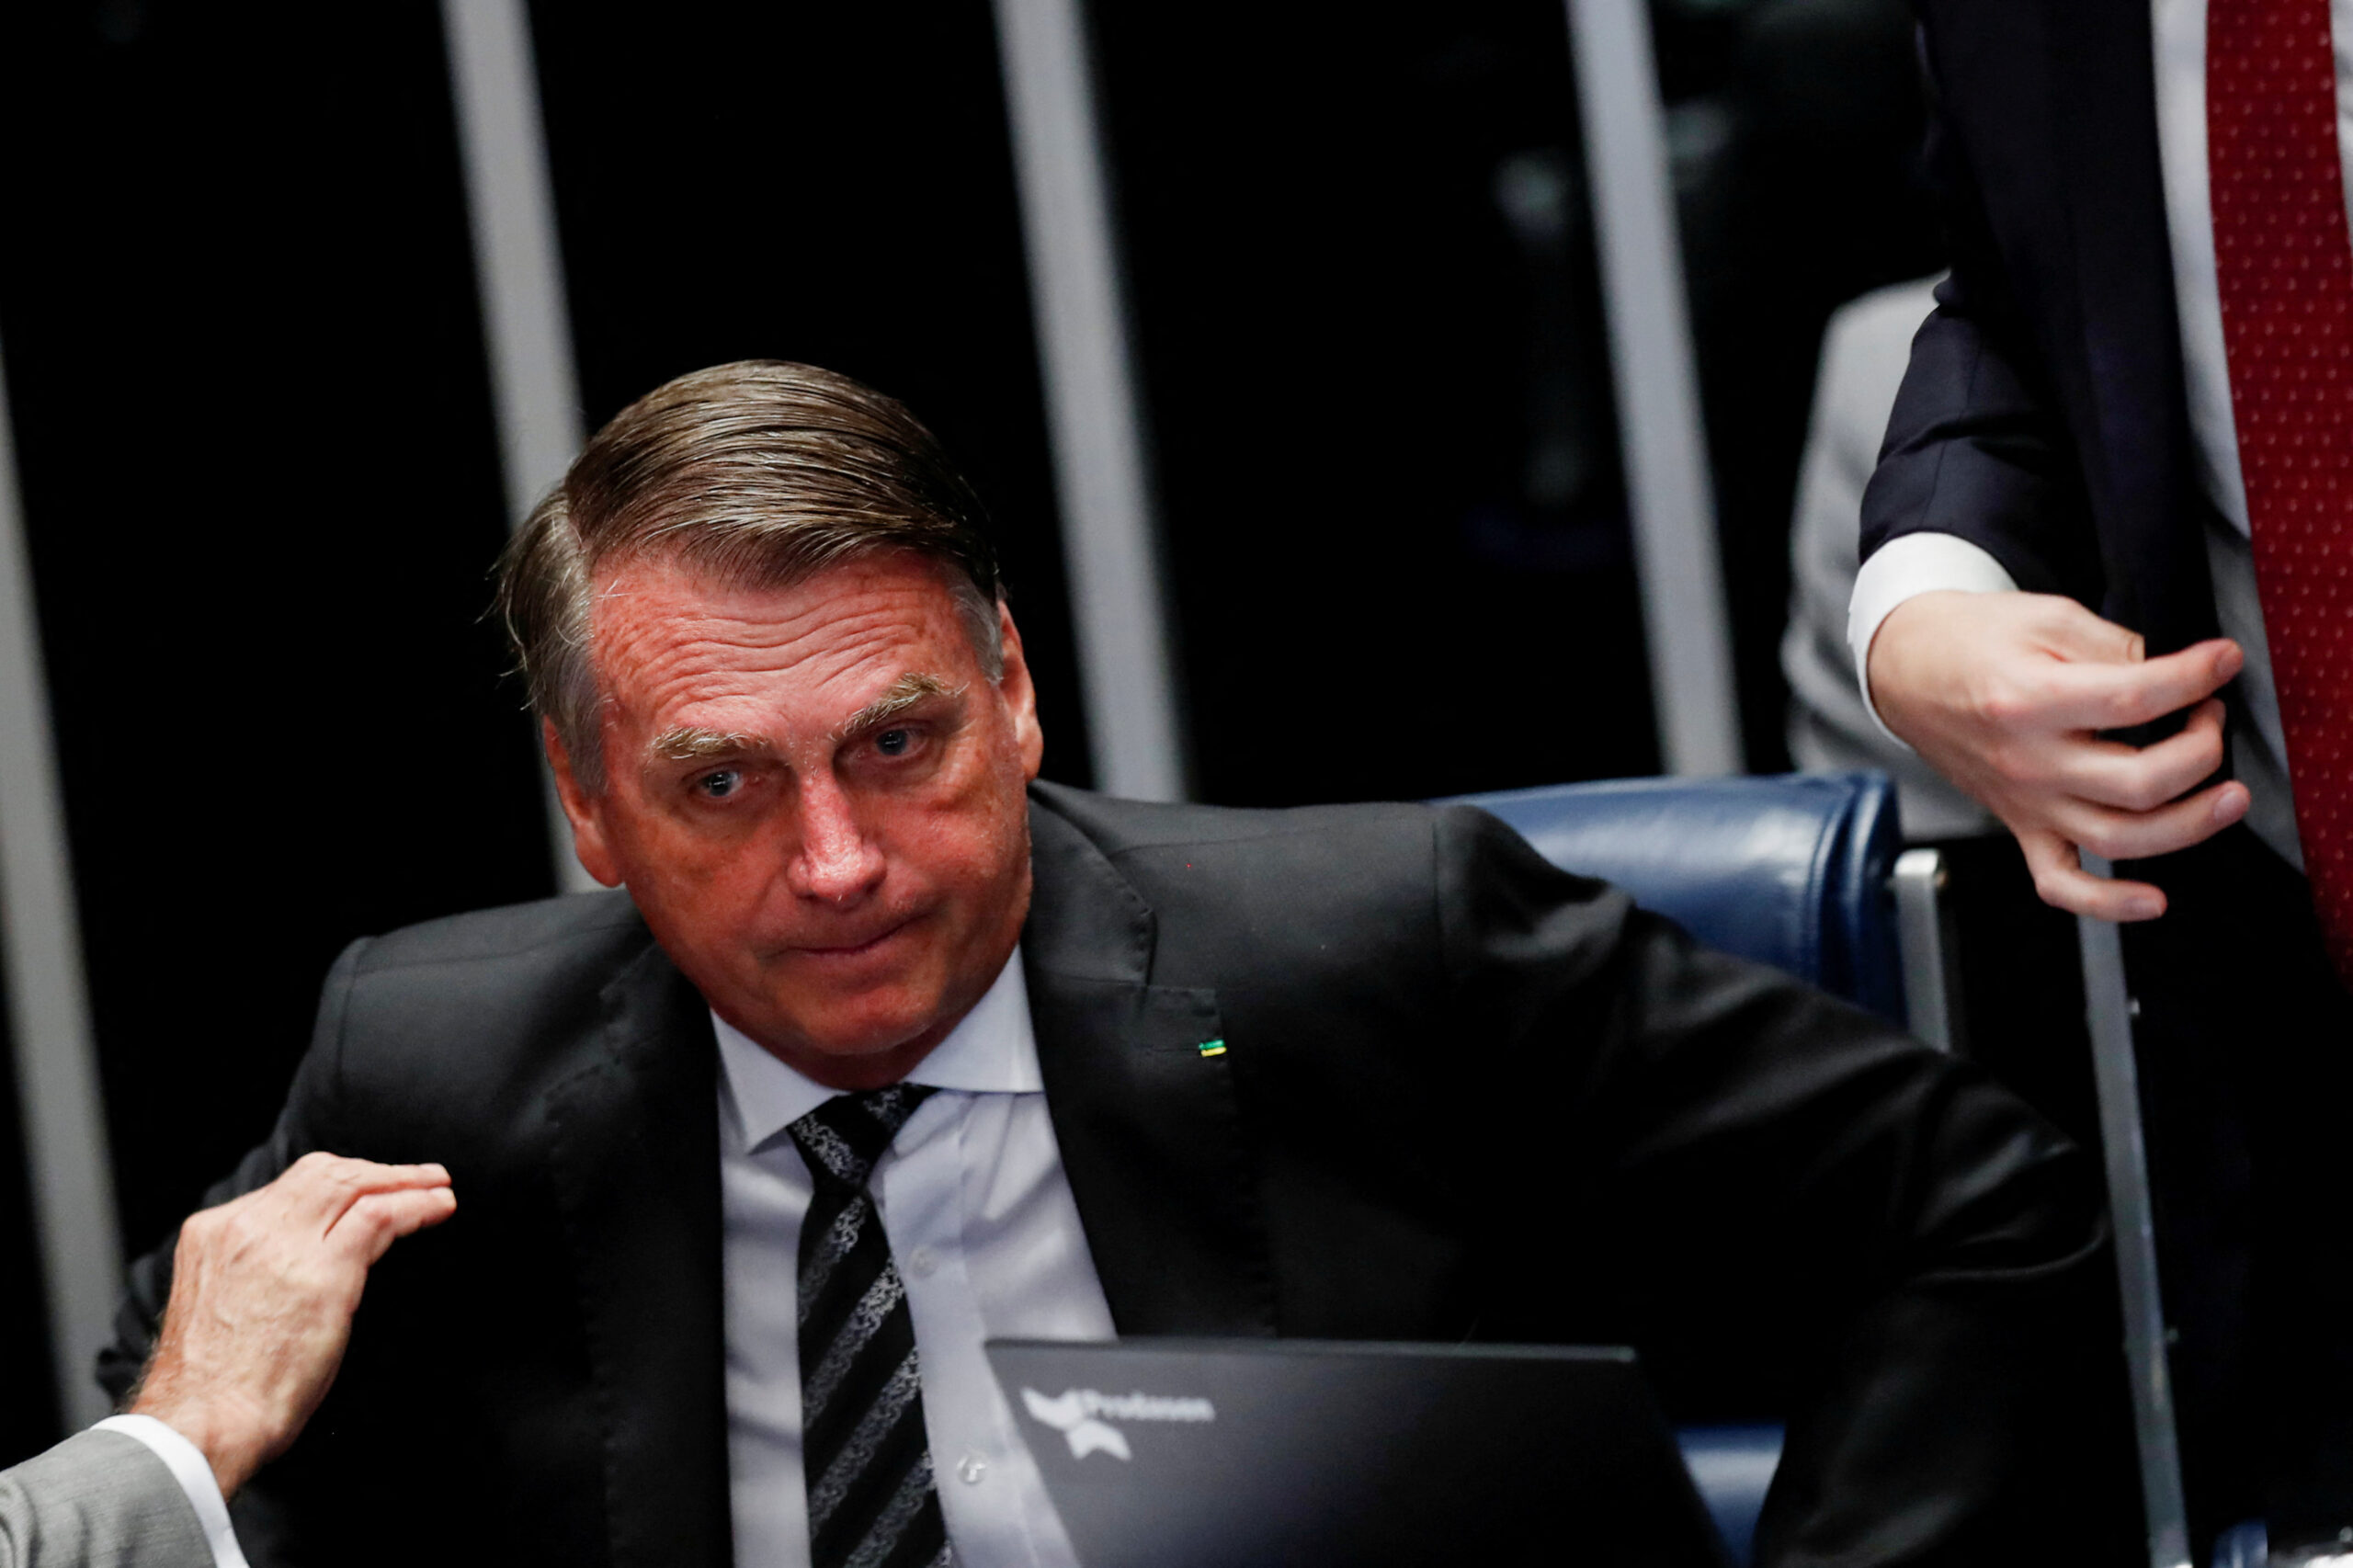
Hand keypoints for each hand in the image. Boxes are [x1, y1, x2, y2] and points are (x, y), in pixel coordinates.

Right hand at [129, 1152, 455, 1497]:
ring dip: (403, 1181)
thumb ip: (259, 1268)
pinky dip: (415, 1205)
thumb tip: (315, 1257)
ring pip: (353, 1185)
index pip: (288, 1188)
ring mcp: (283, 1246)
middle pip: (322, 1173)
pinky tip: (438, 1207)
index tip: (370, 1188)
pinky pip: (379, 1217)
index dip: (338, 1183)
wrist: (201, 1424)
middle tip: (417, 1177)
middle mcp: (245, 1227)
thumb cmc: (212, 1388)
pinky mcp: (323, 1272)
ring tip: (437, 1185)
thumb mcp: (225, 1303)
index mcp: (212, 1234)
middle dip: (373, 1171)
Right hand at [1868, 590, 2249, 920]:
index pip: (2134, 698)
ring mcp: (2025, 801)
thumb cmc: (1971, 641)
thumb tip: (2172, 677)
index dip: (2196, 678)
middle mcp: (2028, 760)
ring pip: (2119, 838)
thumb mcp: (2044, 615)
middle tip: (2210, 718)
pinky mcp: (2021, 824)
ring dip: (2190, 824)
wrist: (1906, 671)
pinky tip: (2153, 900)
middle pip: (2140, 781)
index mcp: (2029, 700)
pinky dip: (2107, 904)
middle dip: (2202, 751)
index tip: (2223, 662)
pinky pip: (2060, 883)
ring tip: (2227, 795)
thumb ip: (2112, 644)